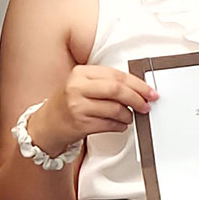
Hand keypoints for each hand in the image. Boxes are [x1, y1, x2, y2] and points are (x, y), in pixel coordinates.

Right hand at [31, 66, 156, 153]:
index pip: (117, 75)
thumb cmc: (70, 103)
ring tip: (128, 117)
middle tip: (146, 106)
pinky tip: (119, 124)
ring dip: (128, 115)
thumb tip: (140, 89)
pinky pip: (110, 124)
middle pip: (117, 90)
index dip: (138, 84)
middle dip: (137, 99)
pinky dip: (120, 126)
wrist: (47, 124)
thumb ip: (107, 83)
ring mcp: (77, 106)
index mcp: (81, 73)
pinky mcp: (80, 123)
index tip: (150, 92)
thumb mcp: (84, 85)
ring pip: (115, 109)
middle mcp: (76, 87)